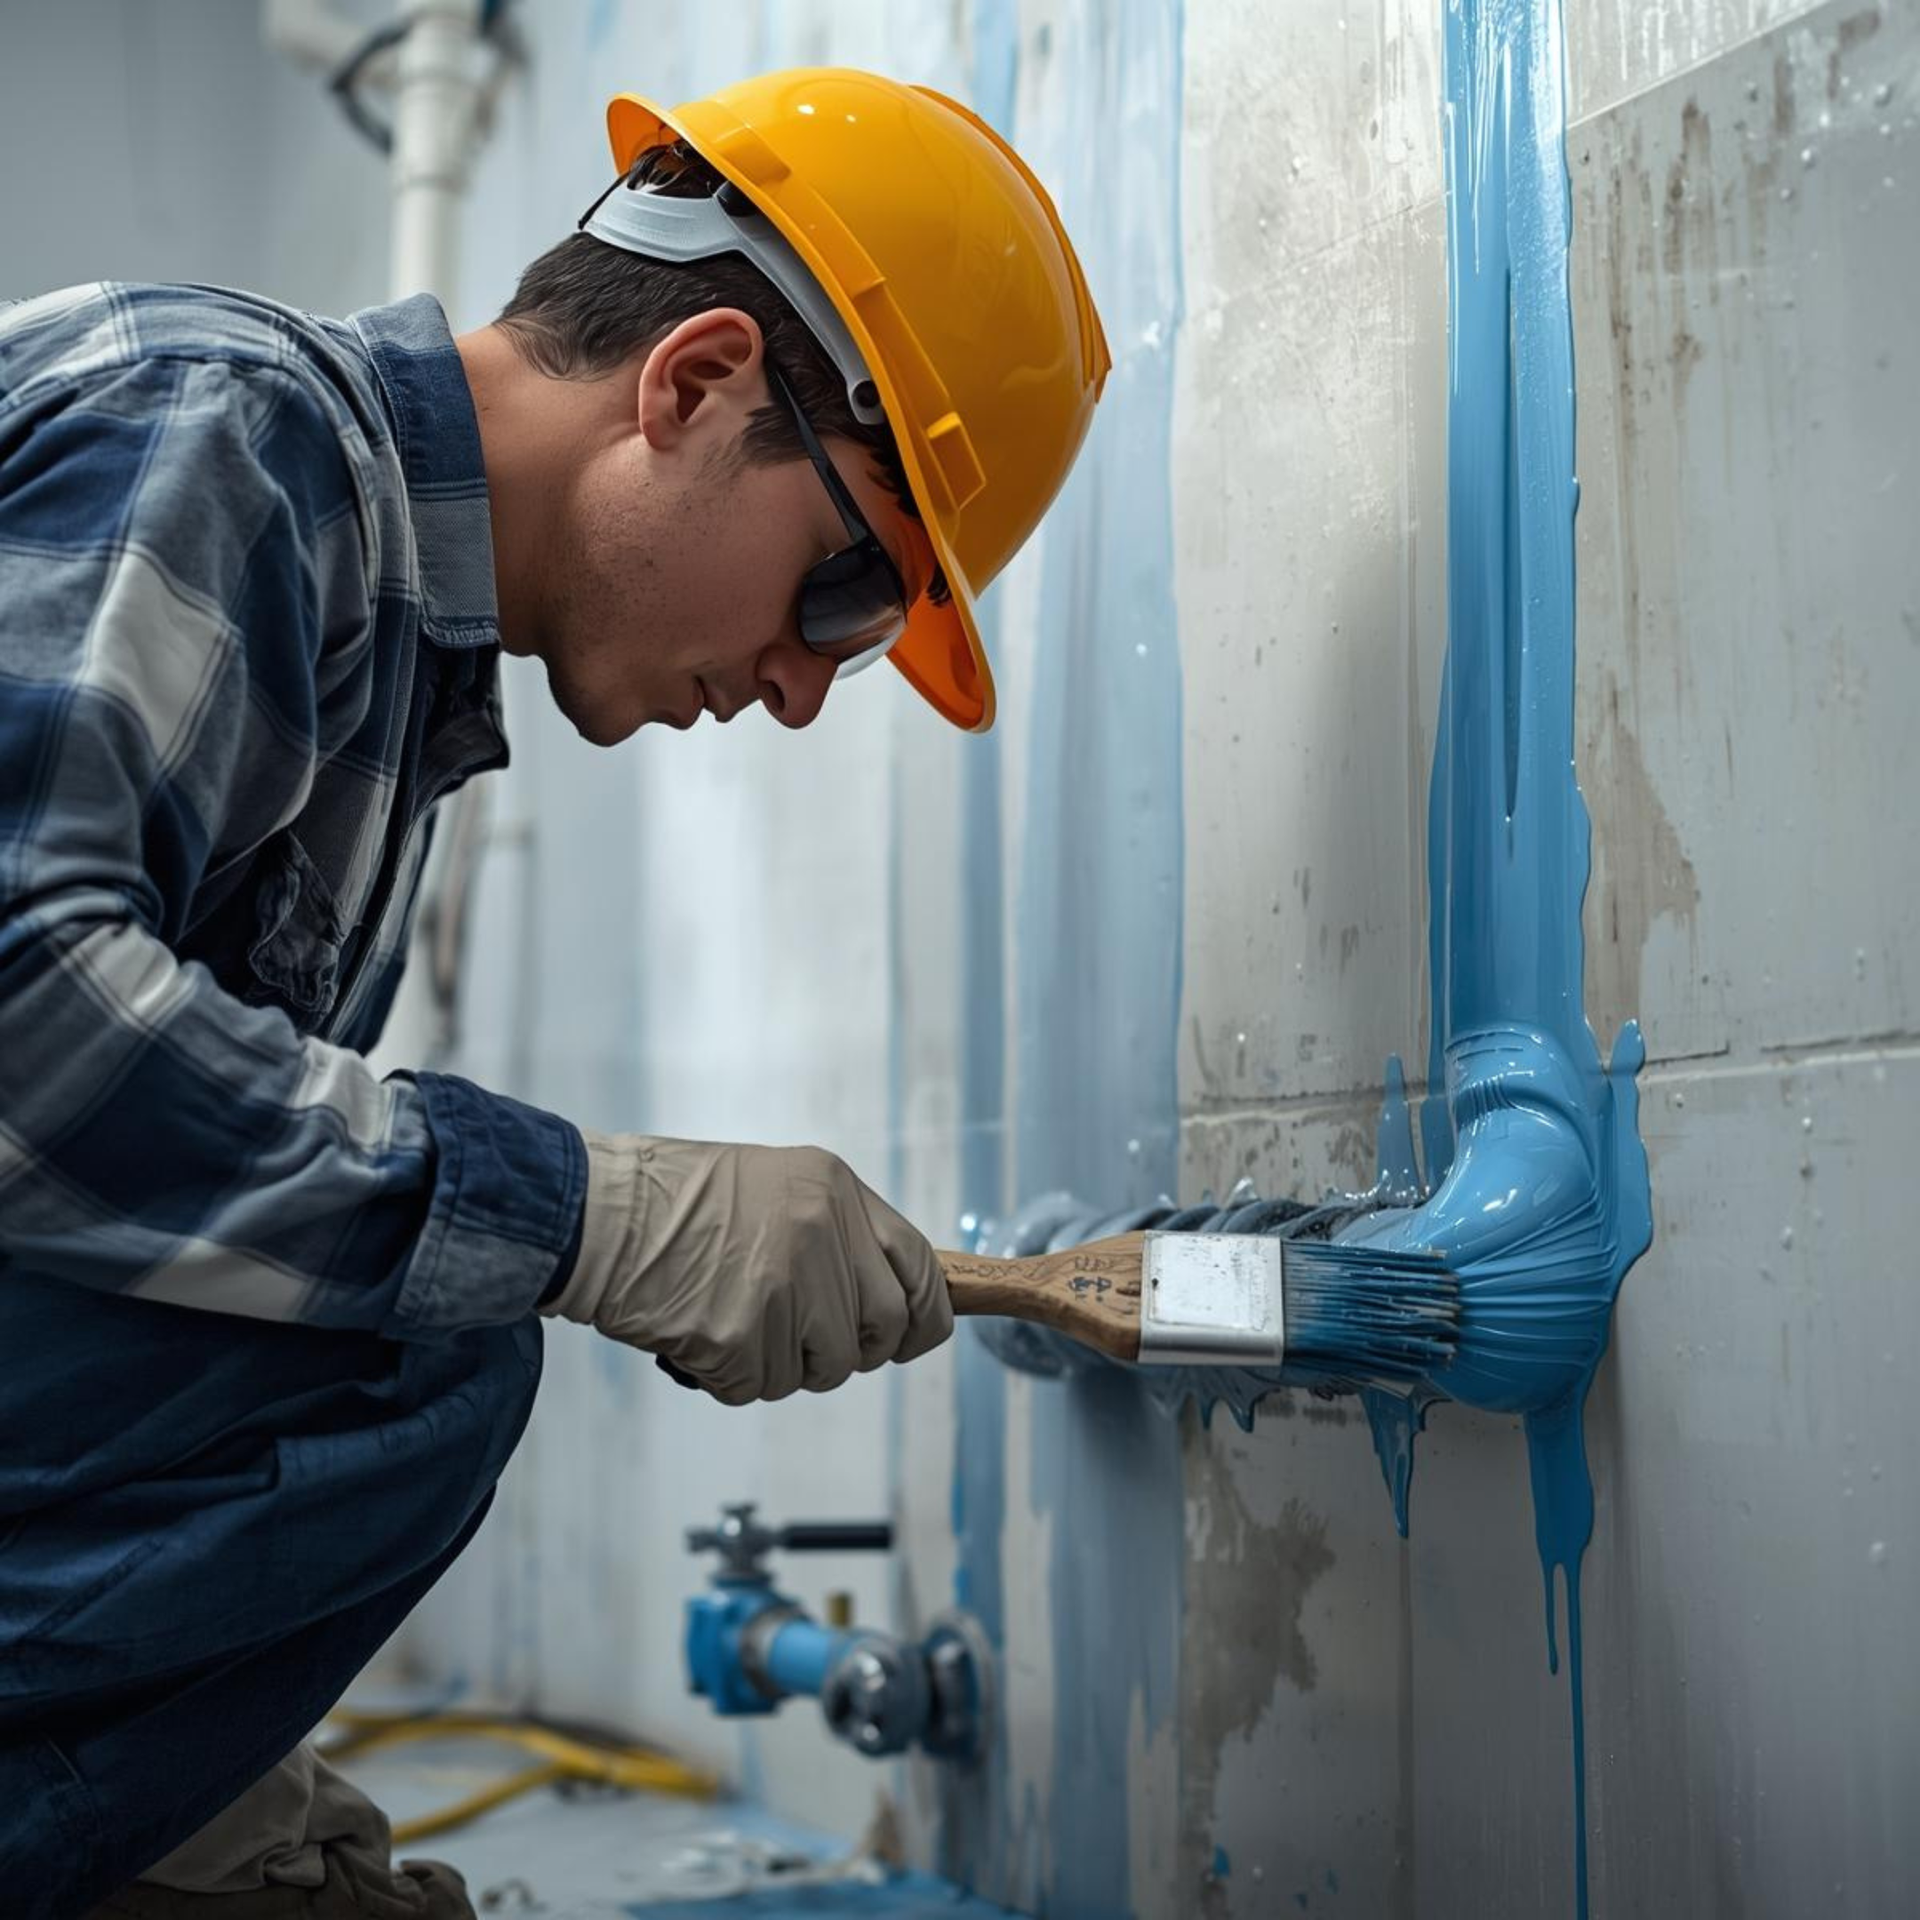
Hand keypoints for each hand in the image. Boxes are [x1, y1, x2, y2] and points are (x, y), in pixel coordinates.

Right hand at [545, 1134, 952, 1403]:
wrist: (599, 1215)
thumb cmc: (677, 1203)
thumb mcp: (777, 1185)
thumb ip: (835, 1233)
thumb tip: (888, 1300)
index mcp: (835, 1190)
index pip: (921, 1267)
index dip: (925, 1316)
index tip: (911, 1339)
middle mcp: (821, 1234)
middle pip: (880, 1330)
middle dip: (848, 1349)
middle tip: (800, 1338)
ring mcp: (783, 1287)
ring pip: (823, 1368)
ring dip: (781, 1362)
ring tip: (733, 1319)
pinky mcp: (740, 1337)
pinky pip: (761, 1387)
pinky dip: (731, 1375)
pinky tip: (701, 1332)